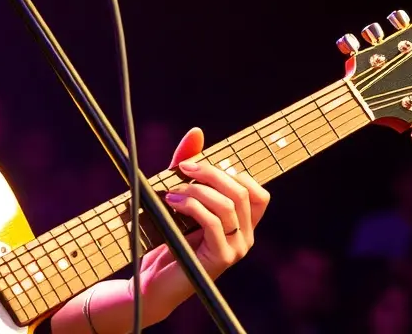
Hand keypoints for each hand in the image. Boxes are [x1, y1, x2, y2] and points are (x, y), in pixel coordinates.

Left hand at [131, 127, 269, 323]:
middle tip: (183, 168)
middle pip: (242, 192)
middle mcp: (245, 236)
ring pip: (228, 205)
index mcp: (242, 224)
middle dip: (211, 173)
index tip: (199, 167)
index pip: (259, 193)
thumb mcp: (178, 196)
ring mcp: (235, 249)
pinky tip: (172, 202)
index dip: (233, 174)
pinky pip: (213, 223)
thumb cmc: (167, 238)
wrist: (152, 281)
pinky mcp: (220, 258)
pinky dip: (191, 206)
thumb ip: (188, 168)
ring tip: (172, 191)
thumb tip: (197, 132)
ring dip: (197, 190)